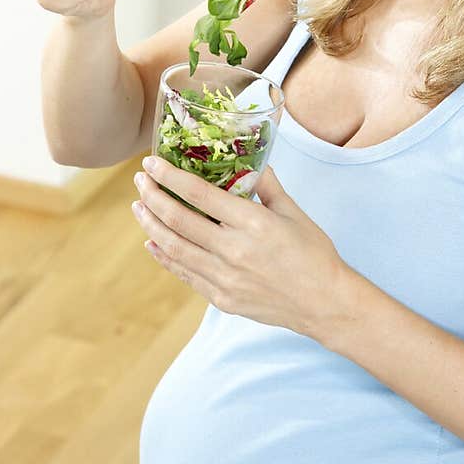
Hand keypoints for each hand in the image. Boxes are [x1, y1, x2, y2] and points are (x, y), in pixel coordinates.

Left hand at [131, 156, 347, 336]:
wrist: (324, 303)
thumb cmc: (313, 254)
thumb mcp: (293, 212)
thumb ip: (266, 185)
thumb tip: (248, 159)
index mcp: (253, 223)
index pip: (199, 194)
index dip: (170, 177)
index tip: (151, 163)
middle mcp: (233, 250)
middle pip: (178, 220)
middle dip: (153, 196)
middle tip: (140, 181)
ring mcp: (224, 278)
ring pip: (174, 247)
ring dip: (151, 224)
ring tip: (139, 207)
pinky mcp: (221, 298)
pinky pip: (184, 273)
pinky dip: (165, 255)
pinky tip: (153, 241)